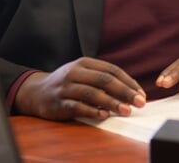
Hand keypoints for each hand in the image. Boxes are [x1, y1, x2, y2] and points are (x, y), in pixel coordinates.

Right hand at [14, 57, 146, 120]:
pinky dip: (92, 111)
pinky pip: (78, 107)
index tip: (141, 93)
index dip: (128, 82)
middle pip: (104, 80)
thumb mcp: (83, 74)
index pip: (111, 70)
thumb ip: (103, 79)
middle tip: (140, 102)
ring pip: (92, 93)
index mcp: (84, 63)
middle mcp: (75, 72)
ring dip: (112, 103)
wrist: (36, 92)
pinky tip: (104, 116)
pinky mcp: (59, 103)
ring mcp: (65, 87)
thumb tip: (131, 91)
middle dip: (125, 91)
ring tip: (126, 110)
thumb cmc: (67, 84)